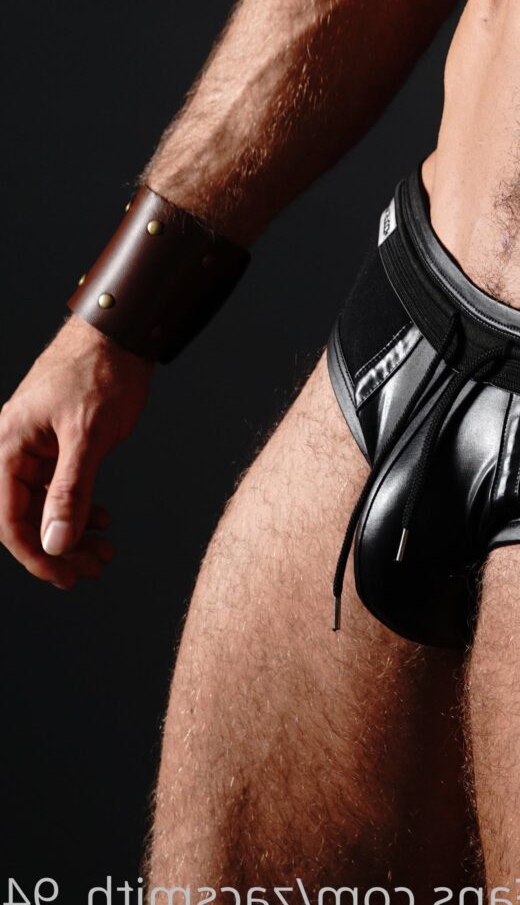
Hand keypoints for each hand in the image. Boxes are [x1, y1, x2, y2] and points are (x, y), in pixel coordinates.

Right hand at [0, 314, 151, 589]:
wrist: (123, 326)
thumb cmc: (103, 370)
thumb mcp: (90, 434)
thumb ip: (70, 491)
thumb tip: (55, 544)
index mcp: (8, 446)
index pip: (10, 520)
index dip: (37, 555)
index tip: (67, 578)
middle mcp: (14, 448)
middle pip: (27, 516)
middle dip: (59, 547)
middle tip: (93, 569)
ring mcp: (35, 444)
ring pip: (45, 503)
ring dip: (71, 530)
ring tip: (103, 553)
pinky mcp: (57, 440)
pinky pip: (59, 484)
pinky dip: (79, 505)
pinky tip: (102, 519)